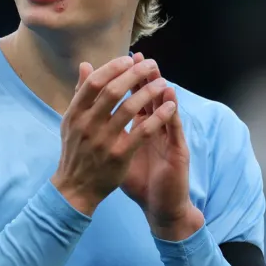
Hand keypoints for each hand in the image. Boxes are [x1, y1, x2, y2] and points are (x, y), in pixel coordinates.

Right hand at [51, 55, 176, 215]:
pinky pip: (143, 131)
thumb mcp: (71, 121)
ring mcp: (104, 140)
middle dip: (135, 74)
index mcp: (75, 113)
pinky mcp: (120, 155)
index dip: (112, 68)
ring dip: (149, 92)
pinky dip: (159, 117)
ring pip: (130, 108)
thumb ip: (80, 93)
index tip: (128, 59)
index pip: (94, 82)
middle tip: (151, 65)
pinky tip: (170, 107)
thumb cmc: (76, 150)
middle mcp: (87, 124)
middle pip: (113, 91)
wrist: (76, 188)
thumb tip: (85, 65)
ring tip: (163, 83)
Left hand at [120, 53, 204, 240]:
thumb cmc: (138, 181)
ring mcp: (169, 138)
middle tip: (140, 59)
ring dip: (161, 90)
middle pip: (152, 97)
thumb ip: (103, 132)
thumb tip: (86, 115)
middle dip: (144, 78)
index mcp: (141, 127)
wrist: (159, 206)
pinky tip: (170, 102)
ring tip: (157, 72)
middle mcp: (157, 129)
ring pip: (166, 108)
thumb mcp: (116, 154)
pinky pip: (175, 130)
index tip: (119, 64)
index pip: (135, 98)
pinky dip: (171, 114)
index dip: (127, 82)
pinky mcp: (179, 151)